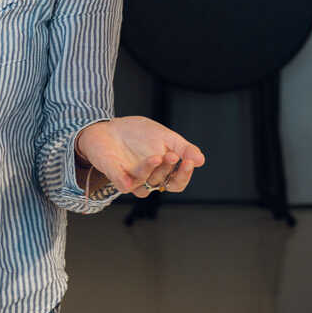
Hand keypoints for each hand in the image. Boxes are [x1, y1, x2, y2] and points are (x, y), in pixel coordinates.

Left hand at [75, 117, 205, 197]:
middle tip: (172, 154)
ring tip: (157, 157)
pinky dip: (124, 182)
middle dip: (168, 168)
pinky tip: (128, 180)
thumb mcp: (166, 136)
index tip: (189, 162)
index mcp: (162, 172)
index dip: (184, 175)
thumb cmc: (138, 134)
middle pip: (162, 183)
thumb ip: (184, 148)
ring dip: (151, 172)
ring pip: (143, 186)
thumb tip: (201, 160)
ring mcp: (130, 178)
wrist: (111, 126)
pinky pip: (120, 183)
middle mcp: (147, 179)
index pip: (177, 183)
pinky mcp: (113, 174)